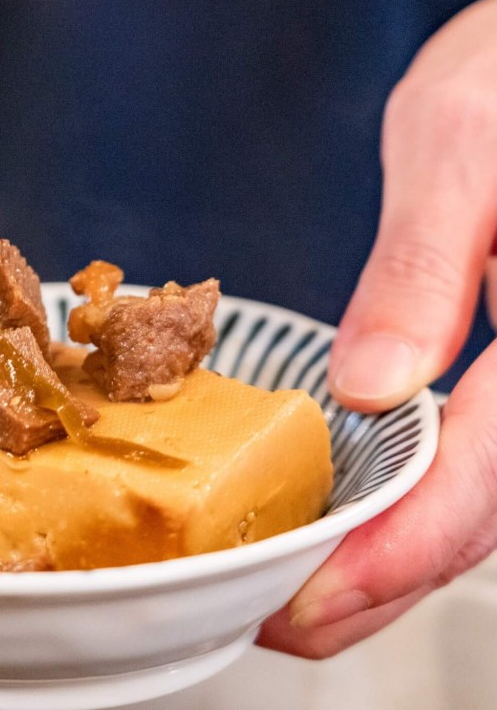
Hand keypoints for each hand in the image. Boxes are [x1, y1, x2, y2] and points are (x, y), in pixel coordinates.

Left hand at [258, 0, 496, 657]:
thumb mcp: (460, 143)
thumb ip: (423, 268)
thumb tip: (368, 388)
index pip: (481, 476)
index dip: (392, 555)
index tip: (304, 603)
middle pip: (486, 512)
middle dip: (386, 579)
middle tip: (284, 618)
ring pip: (492, 496)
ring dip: (403, 553)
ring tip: (309, 583)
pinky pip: (489, 451)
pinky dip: (423, 495)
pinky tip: (366, 503)